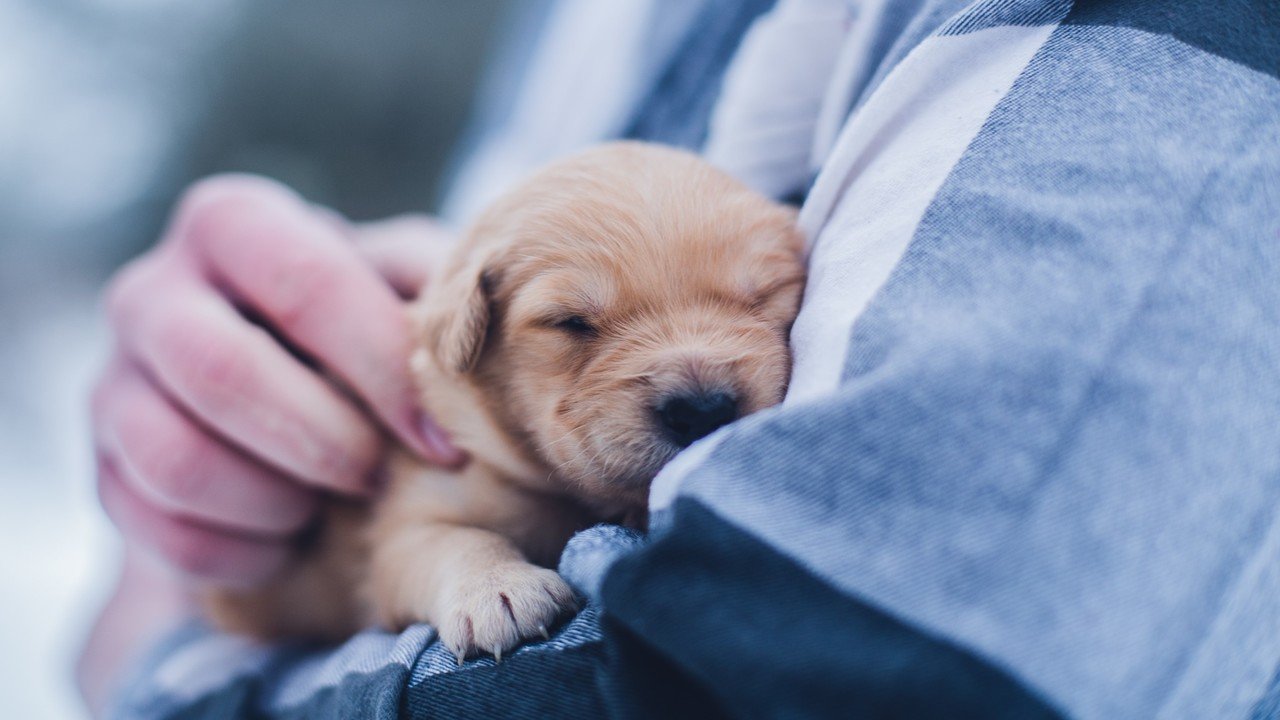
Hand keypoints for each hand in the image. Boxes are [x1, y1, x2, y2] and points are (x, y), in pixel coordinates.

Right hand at [92, 174, 464, 587]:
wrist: (282, 393)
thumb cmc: (364, 328)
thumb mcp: (404, 284)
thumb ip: (437, 285)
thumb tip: (490, 319)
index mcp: (233, 224)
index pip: (305, 282)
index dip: (381, 369)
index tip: (441, 441)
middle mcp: (152, 291)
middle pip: (219, 370)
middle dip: (321, 440)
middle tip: (376, 477)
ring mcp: (113, 382)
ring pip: (173, 458)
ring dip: (274, 500)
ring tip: (329, 506)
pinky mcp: (104, 470)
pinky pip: (160, 532)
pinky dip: (241, 553)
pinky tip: (290, 542)